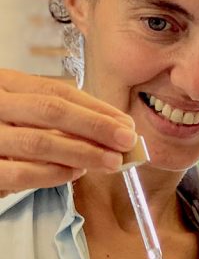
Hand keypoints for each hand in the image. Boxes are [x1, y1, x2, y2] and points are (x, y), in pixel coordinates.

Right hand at [0, 69, 135, 193]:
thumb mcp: (20, 111)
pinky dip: (53, 174)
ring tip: (111, 162)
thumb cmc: (0, 130)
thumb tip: (111, 131)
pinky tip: (76, 174)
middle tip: (126, 142)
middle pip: (51, 111)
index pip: (57, 92)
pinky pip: (22, 173)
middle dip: (95, 127)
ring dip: (82, 153)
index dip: (95, 108)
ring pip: (40, 143)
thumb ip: (55, 117)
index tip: (125, 124)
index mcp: (6, 84)